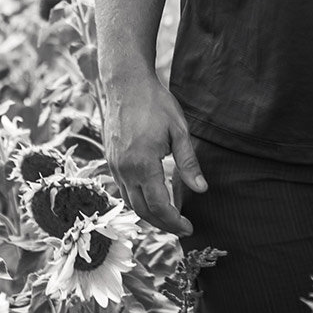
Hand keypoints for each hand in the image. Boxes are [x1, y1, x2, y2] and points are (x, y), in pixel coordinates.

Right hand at [103, 68, 207, 236]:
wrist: (126, 84)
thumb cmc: (155, 103)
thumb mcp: (179, 130)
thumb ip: (188, 163)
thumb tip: (201, 190)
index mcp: (143, 164)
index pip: (159, 206)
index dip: (175, 221)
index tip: (189, 227)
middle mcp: (124, 170)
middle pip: (142, 211)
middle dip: (162, 224)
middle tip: (181, 228)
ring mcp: (114, 166)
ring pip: (130, 203)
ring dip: (149, 215)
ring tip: (169, 217)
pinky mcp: (111, 161)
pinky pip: (123, 189)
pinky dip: (138, 200)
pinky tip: (152, 198)